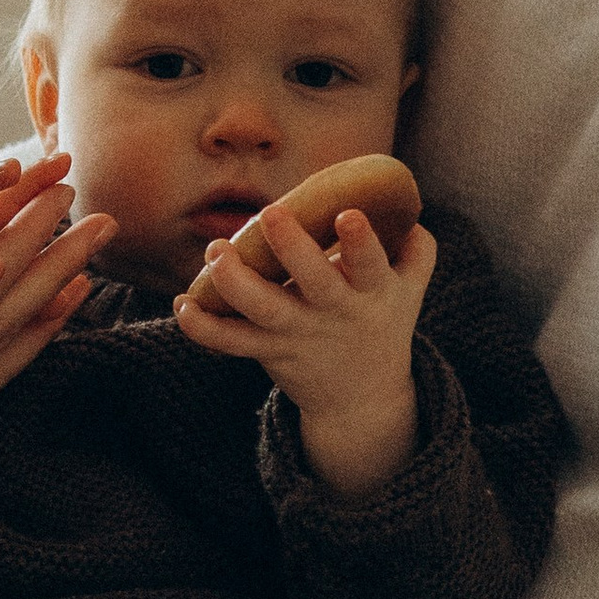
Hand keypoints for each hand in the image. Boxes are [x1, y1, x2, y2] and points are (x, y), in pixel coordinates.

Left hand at [176, 201, 435, 496]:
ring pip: (262, 313)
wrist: (362, 395)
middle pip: (314, 284)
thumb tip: (404, 203)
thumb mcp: (410, 288)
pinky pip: (230, 343)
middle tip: (270, 212)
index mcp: (372, 293)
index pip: (371, 266)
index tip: (347, 214)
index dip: (361, 243)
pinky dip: (203, 328)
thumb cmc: (381, 319)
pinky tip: (183, 304)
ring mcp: (298, 335)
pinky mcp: (268, 351)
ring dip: (235, 282)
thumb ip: (415, 247)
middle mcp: (334, 314)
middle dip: (293, 248)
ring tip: (216, 251)